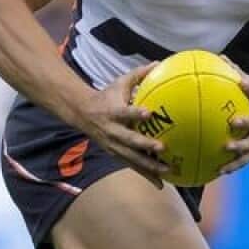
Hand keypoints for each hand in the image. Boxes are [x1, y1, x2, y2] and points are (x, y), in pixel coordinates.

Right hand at [77, 62, 170, 187]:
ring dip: (148, 165)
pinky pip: (132, 166)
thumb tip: (159, 63)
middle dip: (144, 145)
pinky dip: (146, 175)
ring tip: (166, 170)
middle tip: (162, 147)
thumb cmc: (106, 96)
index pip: (125, 113)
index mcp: (113, 112)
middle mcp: (112, 130)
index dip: (135, 113)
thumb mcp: (119, 83)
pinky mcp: (115, 154)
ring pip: (131, 157)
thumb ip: (139, 75)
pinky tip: (161, 184)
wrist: (81, 113)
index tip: (149, 113)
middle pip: (128, 140)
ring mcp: (113, 145)